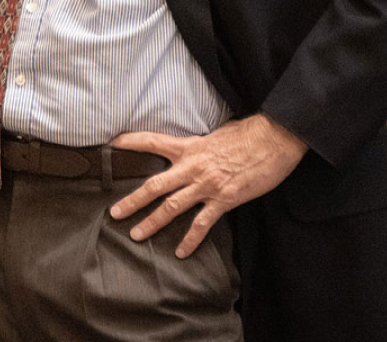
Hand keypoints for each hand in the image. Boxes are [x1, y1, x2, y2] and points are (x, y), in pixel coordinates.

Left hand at [109, 114, 307, 257]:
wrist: (274, 139)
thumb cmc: (247, 134)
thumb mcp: (215, 134)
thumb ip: (198, 146)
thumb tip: (190, 150)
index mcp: (189, 146)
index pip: (153, 141)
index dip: (132, 142)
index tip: (112, 145)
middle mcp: (192, 167)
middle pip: (155, 185)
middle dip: (133, 200)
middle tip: (114, 213)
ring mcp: (207, 185)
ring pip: (172, 207)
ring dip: (152, 222)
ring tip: (136, 234)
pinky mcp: (224, 199)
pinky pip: (202, 223)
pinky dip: (191, 239)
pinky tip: (181, 252)